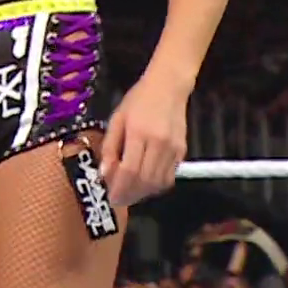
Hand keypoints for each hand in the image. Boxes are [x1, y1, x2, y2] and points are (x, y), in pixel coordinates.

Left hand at [100, 71, 190, 207]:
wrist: (168, 87)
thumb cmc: (138, 100)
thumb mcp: (116, 119)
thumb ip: (110, 147)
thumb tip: (105, 174)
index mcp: (138, 132)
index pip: (129, 170)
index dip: (119, 188)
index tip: (111, 198)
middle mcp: (158, 143)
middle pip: (145, 180)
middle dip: (130, 195)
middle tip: (119, 200)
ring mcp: (173, 148)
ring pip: (158, 182)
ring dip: (143, 193)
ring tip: (130, 193)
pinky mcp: (182, 151)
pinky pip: (169, 177)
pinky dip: (156, 185)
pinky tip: (145, 183)